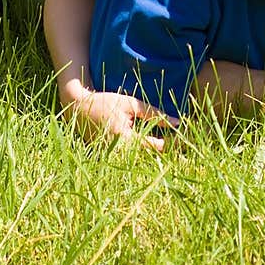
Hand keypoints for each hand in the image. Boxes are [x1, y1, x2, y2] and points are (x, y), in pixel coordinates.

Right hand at [62, 88, 176, 151]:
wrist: (78, 110)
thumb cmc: (105, 103)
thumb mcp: (130, 104)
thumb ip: (153, 114)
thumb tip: (177, 122)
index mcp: (125, 139)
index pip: (157, 147)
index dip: (174, 143)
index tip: (186, 137)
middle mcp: (119, 153)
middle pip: (151, 158)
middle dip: (168, 151)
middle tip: (184, 143)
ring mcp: (113, 158)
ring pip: (143, 161)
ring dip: (158, 154)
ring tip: (173, 145)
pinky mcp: (110, 159)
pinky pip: (132, 159)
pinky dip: (144, 154)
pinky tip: (154, 146)